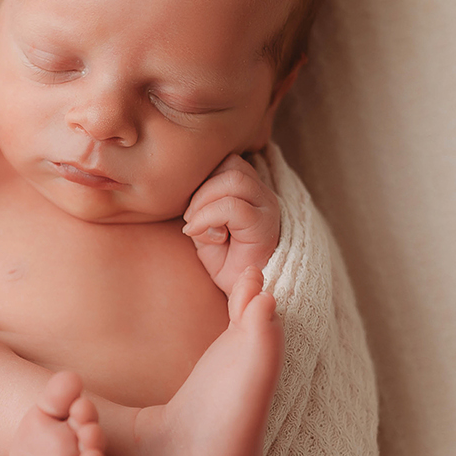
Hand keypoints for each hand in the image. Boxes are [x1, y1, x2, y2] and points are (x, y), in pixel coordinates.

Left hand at [183, 153, 282, 299]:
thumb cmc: (225, 262)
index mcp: (250, 190)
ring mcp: (267, 208)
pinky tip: (199, 235)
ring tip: (196, 227)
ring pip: (233, 180)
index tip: (191, 210)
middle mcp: (263, 194)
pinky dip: (208, 217)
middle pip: (230, 165)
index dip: (202, 179)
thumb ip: (199, 206)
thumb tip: (187, 191)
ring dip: (204, 202)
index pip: (226, 161)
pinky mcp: (265, 226)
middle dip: (200, 190)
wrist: (244, 294)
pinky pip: (233, 207)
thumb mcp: (204, 228)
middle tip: (190, 220)